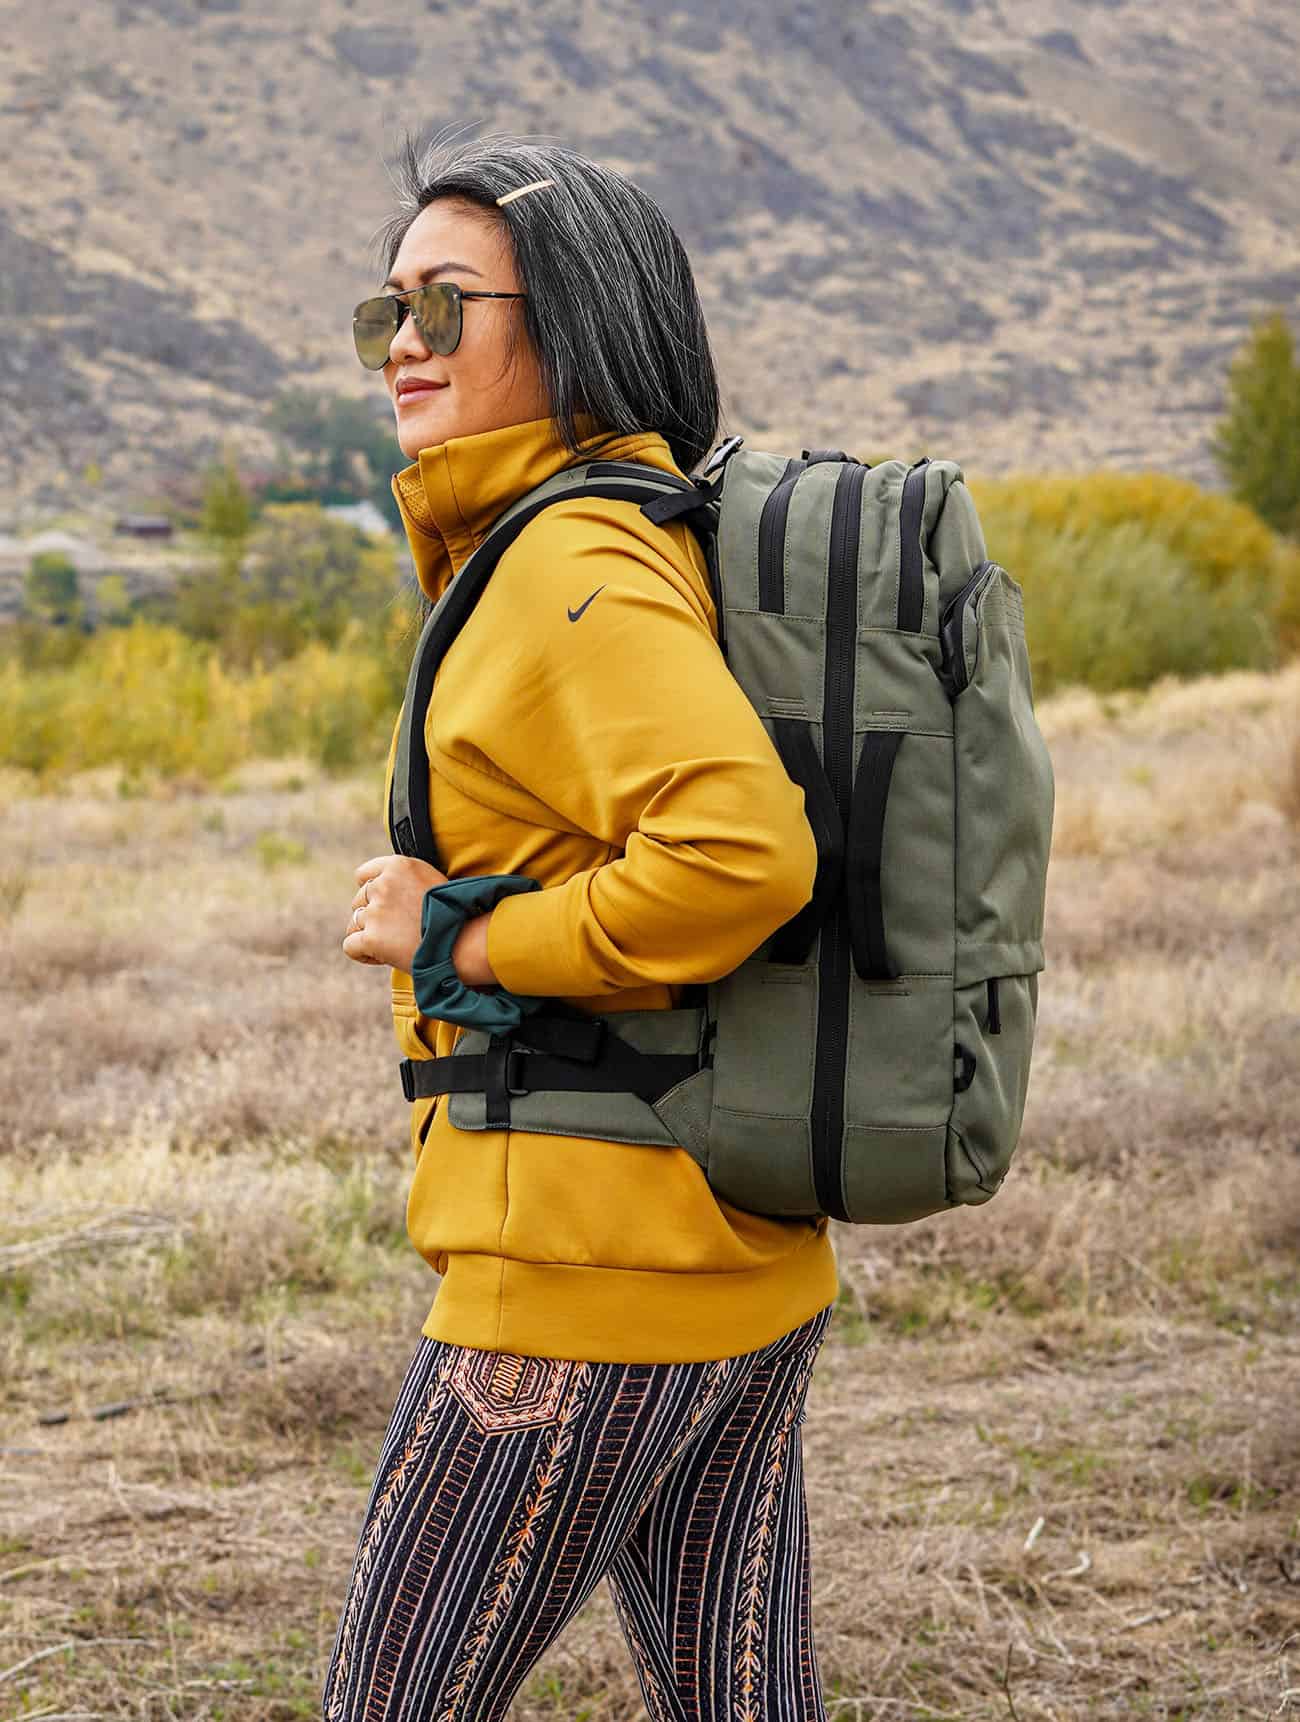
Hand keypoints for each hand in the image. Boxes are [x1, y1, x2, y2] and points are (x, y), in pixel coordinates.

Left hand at [341, 856, 500, 988]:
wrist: (466, 942)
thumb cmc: (456, 916)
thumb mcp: (432, 881)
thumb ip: (405, 882)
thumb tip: (382, 891)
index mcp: (399, 865)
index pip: (364, 875)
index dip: (373, 893)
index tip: (388, 907)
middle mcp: (384, 884)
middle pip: (359, 901)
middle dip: (374, 917)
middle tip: (400, 931)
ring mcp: (376, 911)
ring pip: (354, 924)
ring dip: (370, 936)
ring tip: (396, 945)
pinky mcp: (371, 937)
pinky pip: (350, 946)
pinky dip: (363, 954)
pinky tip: (385, 957)